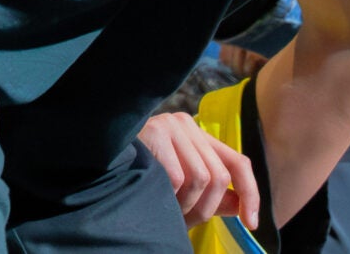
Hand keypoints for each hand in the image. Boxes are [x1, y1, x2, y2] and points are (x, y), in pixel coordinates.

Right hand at [138, 110, 260, 228]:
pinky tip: (155, 197)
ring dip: (187, 205)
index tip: (251, 224)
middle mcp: (187, 124)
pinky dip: (171, 197)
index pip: (238, 163)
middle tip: (186, 222)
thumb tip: (242, 208)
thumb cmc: (141, 173)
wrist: (99, 156)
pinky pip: (178, 178)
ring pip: (202, 179)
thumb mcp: (182, 184)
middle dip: (207, 208)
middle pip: (219, 176)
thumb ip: (213, 195)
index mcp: (197, 134)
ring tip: (168, 209)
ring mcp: (170, 126)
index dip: (250, 194)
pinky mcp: (155, 133)